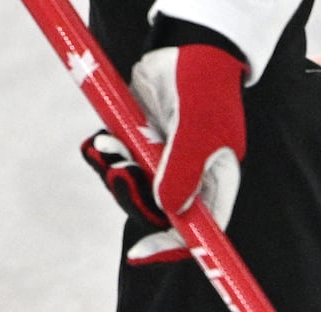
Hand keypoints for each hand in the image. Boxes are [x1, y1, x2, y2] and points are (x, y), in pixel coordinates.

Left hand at [81, 35, 246, 264]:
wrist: (186, 47)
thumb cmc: (203, 89)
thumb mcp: (197, 132)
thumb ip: (182, 173)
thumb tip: (166, 212)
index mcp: (216, 182)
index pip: (200, 229)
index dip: (173, 247)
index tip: (140, 254)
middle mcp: (192, 177)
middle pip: (159, 213)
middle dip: (132, 198)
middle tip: (120, 173)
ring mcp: (166, 161)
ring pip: (133, 189)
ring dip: (114, 173)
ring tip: (109, 146)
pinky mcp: (142, 142)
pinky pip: (118, 164)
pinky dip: (106, 155)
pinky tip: (104, 139)